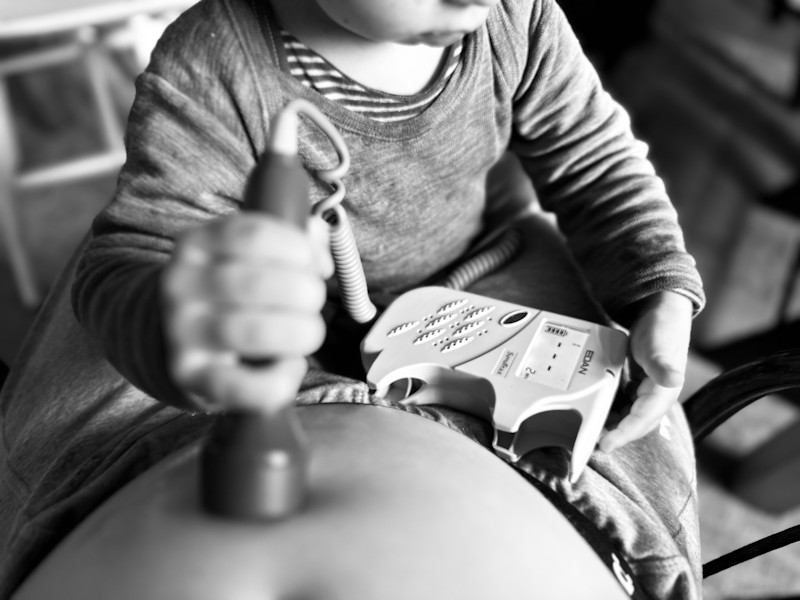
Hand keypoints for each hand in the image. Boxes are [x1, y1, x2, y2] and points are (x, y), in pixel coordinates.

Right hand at [162, 214, 332, 411]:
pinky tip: (291, 366)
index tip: (311, 266)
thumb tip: (320, 262)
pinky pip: (242, 386)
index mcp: (197, 243)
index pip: (255, 237)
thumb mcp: (247, 254)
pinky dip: (281, 379)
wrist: (168, 334)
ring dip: (300, 333)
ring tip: (306, 333)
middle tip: (311, 303)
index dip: (299, 251)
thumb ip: (293, 244)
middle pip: (258, 284)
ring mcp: (182, 332)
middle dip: (306, 294)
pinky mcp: (189, 376)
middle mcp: (182, 285)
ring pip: (254, 331)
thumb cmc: (228, 291)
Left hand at [598, 291, 692, 451]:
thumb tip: (673, 379)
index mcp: (664, 391)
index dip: (624, 434)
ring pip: (630, 417)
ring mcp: (648, 392)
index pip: (642, 420)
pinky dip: (614, 412)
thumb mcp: (658, 345)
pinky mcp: (639, 386)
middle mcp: (658, 396)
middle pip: (636, 423)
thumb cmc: (662, 327)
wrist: (661, 312)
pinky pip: (627, 406)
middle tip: (592, 443)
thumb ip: (662, 364)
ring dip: (614, 426)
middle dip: (616, 435)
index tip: (605, 445)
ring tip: (593, 433)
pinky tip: (601, 414)